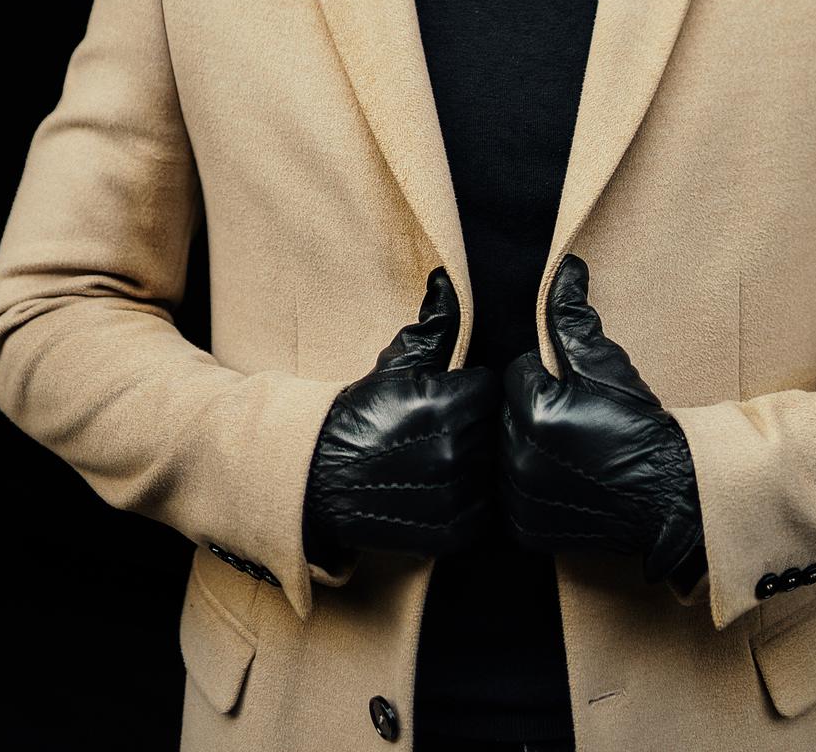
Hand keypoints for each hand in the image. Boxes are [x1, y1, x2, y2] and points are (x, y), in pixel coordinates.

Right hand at [302, 266, 499, 565]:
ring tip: (449, 454)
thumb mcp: (394, 364)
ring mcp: (452, 498)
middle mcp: (452, 453)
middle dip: (480, 422)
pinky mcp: (450, 534)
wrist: (319, 478)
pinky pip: (484, 512)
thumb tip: (448, 281)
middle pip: (496, 428)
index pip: (492, 388)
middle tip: (452, 422)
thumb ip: (433, 325)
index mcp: (443, 406)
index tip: (459, 391)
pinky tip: (448, 486)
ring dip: (480, 462)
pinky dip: (472, 500)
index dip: (476, 387)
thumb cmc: (359, 414)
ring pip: (494, 470)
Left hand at [499, 254, 704, 583]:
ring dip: (526, 446)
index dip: (546, 375)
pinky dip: (528, 485)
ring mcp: (520, 500)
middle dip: (531, 408)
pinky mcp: (525, 530)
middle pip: (506, 413)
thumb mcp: (605, 362)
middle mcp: (518, 458)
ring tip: (568, 446)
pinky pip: (510, 495)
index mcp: (533, 413)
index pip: (516, 373)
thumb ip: (571, 315)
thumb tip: (563, 270)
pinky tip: (561, 478)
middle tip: (572, 417)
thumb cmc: (639, 424)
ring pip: (505, 452)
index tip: (573, 388)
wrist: (669, 495)